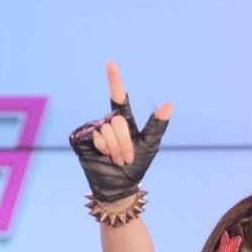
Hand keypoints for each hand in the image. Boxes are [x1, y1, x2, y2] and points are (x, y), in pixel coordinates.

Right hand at [69, 61, 172, 203]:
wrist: (119, 187)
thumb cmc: (135, 167)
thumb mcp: (149, 145)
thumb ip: (157, 125)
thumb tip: (170, 104)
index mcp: (123, 121)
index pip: (119, 98)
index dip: (114, 81)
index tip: (110, 64)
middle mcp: (106, 122)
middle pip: (117, 121)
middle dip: (125, 142)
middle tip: (126, 157)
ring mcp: (93, 129)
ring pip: (107, 130)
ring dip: (115, 148)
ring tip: (116, 160)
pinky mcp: (81, 138)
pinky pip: (95, 136)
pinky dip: (102, 148)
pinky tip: (102, 156)